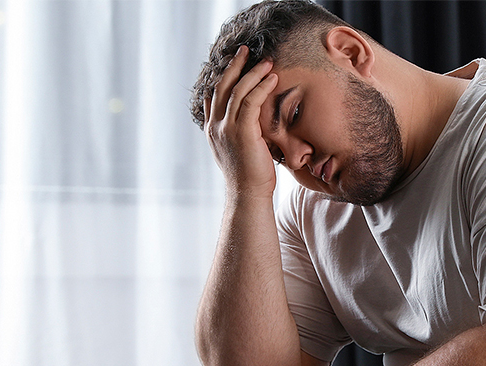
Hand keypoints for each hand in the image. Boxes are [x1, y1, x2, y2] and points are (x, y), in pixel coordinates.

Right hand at [204, 46, 278, 199]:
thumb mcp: (239, 150)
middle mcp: (216, 126)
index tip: (234, 63)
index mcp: (213, 130)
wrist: (247, 194)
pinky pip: (251, 101)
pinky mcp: (242, 131)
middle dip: (234, 66)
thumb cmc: (248, 176)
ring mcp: (226, 128)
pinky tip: (273, 78)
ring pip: (237, 90)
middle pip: (221, 86)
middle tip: (246, 50)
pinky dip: (261, 86)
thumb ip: (238, 133)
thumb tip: (250, 122)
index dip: (222, 77)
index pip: (213, 96)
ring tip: (267, 61)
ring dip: (253, 72)